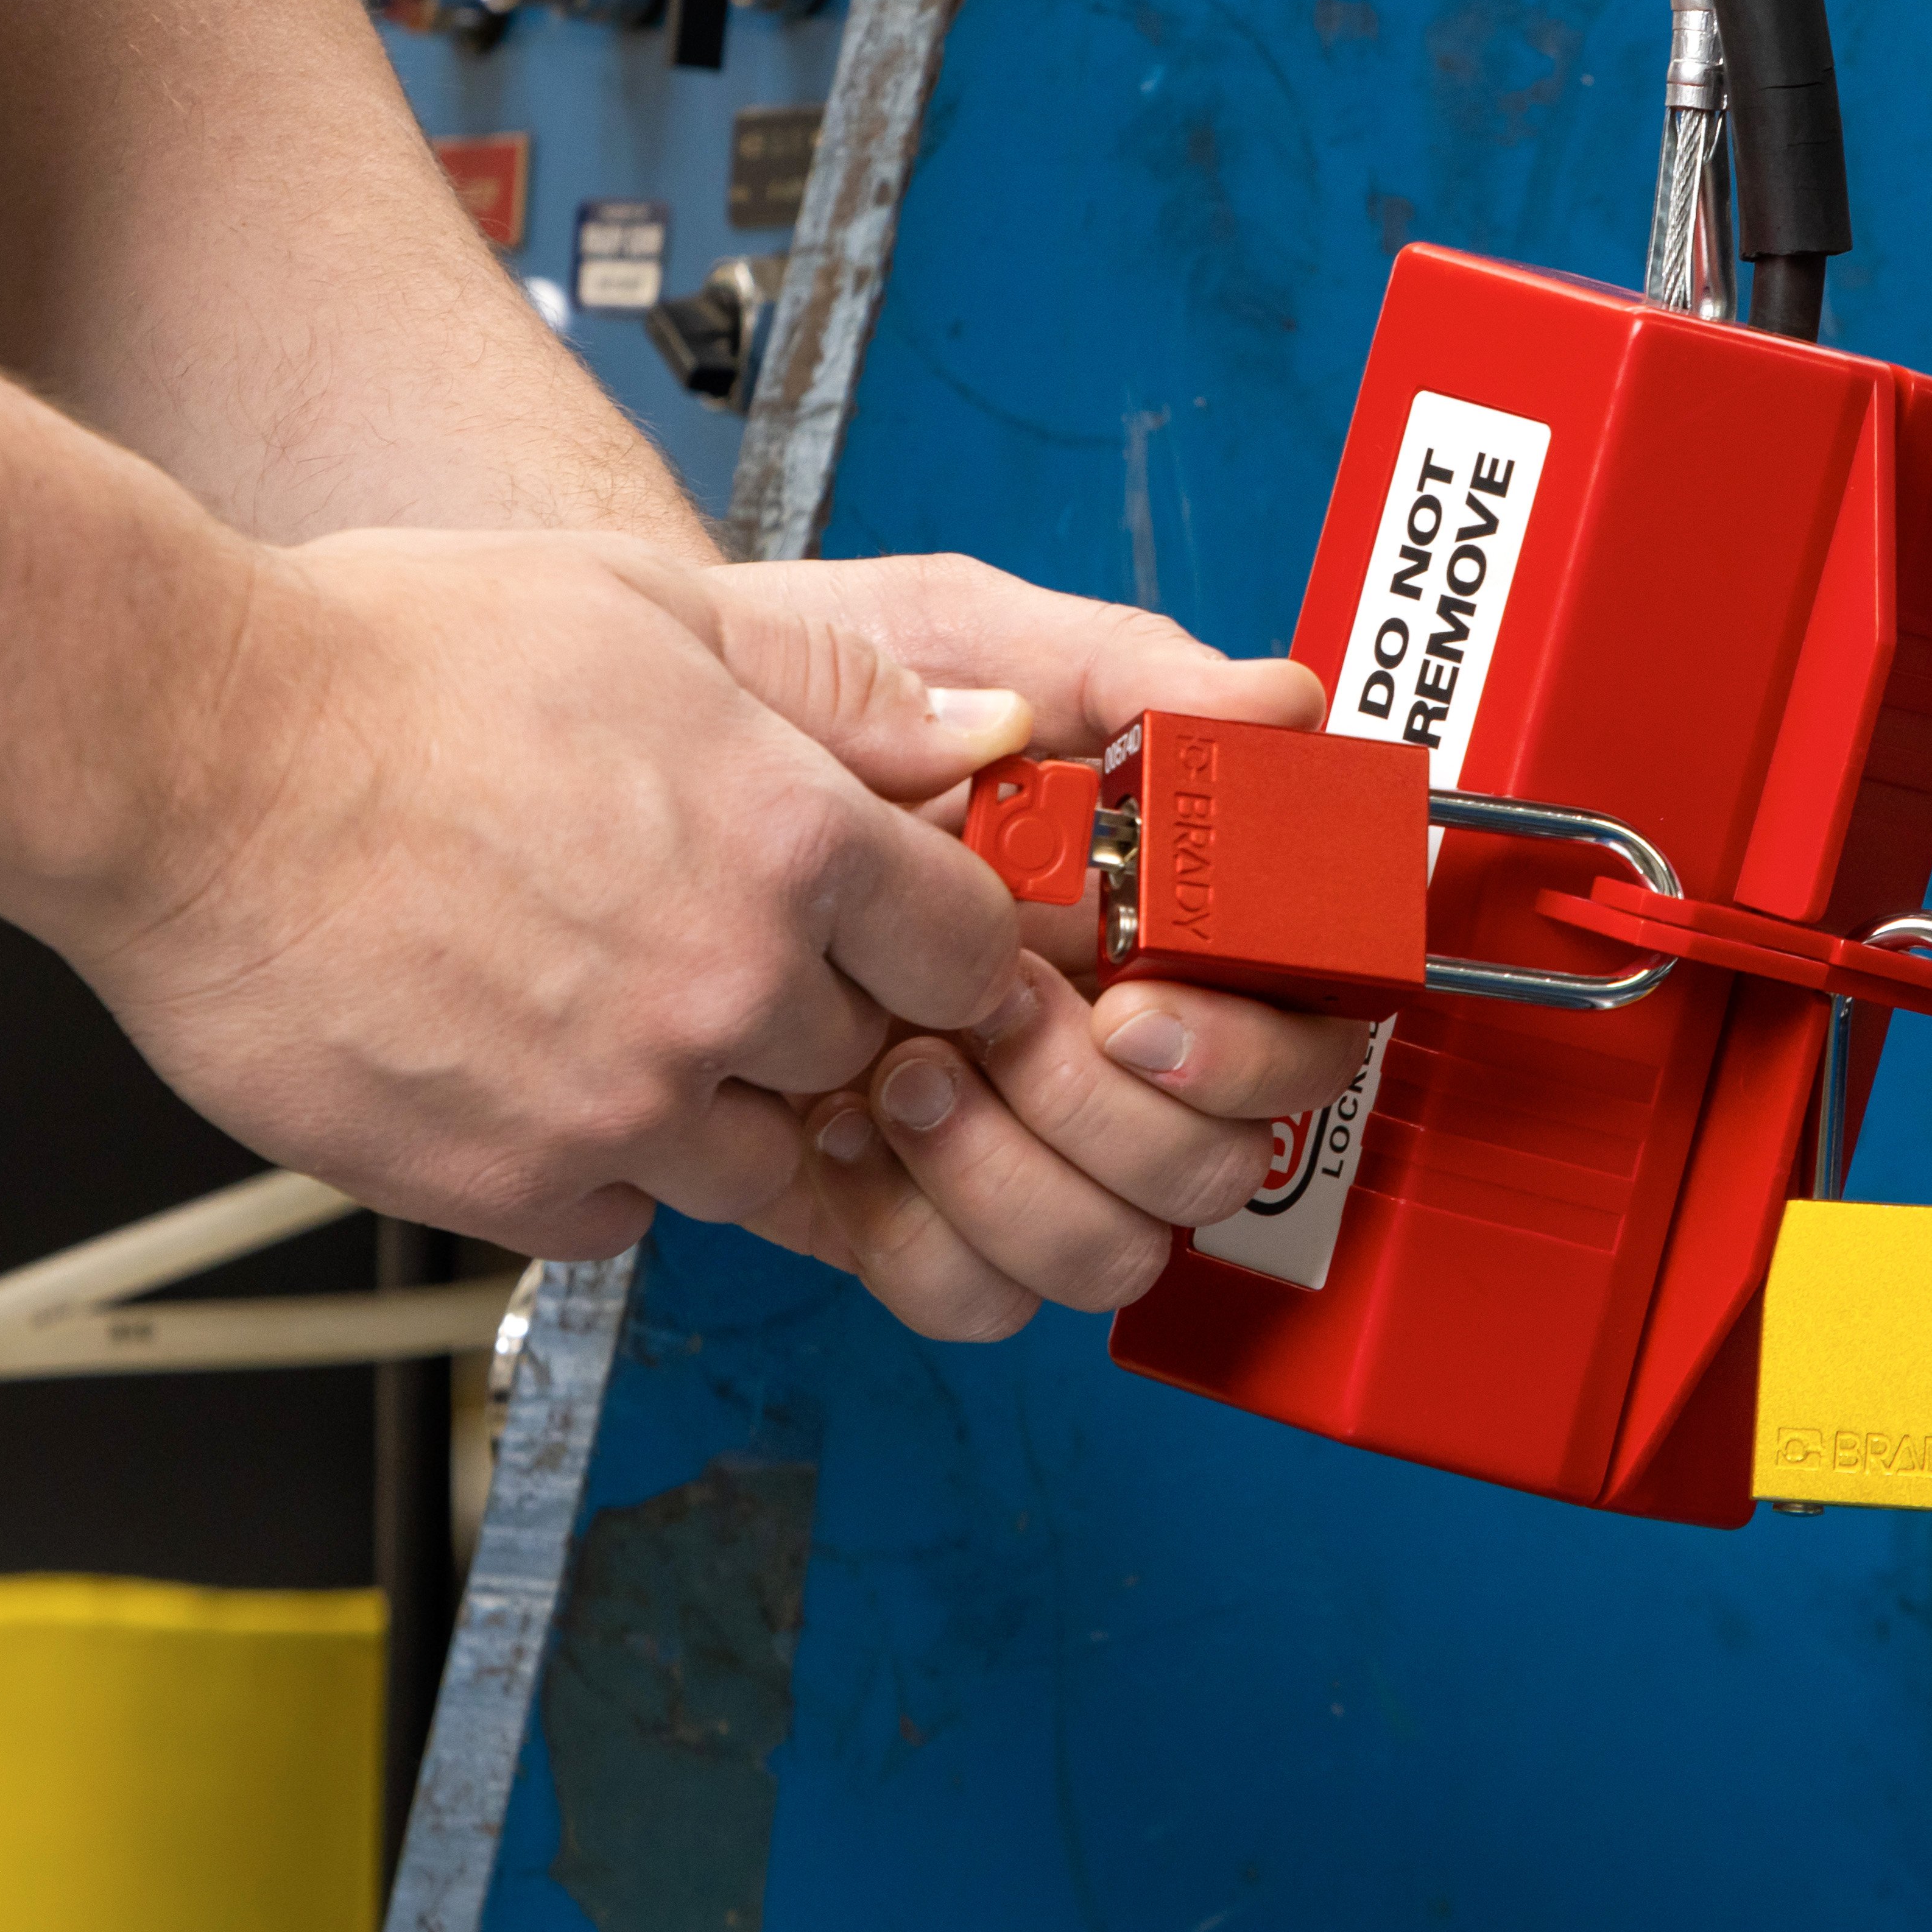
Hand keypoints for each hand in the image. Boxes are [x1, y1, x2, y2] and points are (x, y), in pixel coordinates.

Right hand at [59, 528, 1035, 1255]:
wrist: (186, 754)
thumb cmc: (390, 662)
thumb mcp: (651, 611)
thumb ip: (838, 685)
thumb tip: (975, 725)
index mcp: (787, 841)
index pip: (968, 953)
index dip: (929, 938)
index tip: (880, 928)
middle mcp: (724, 989)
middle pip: (862, 1059)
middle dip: (807, 1011)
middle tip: (697, 940)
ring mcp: (620, 1105)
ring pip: (750, 1159)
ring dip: (703, 1098)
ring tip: (593, 995)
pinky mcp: (508, 1186)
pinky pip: (618, 1213)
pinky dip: (592, 1158)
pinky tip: (521, 1060)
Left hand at [710, 555, 1378, 1333]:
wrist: (627, 763)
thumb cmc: (802, 699)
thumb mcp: (952, 635)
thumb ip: (1118, 667)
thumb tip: (1274, 706)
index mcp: (1155, 921)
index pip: (1303, 1032)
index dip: (1248, 1046)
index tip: (1140, 999)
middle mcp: (1105, 1043)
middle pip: (1219, 1166)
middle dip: (1111, 1112)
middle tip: (998, 1016)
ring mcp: (1014, 1135)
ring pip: (1110, 1252)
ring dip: (1013, 1175)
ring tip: (901, 1067)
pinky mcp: (910, 1210)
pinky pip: (977, 1296)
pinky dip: (919, 1232)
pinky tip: (843, 1133)